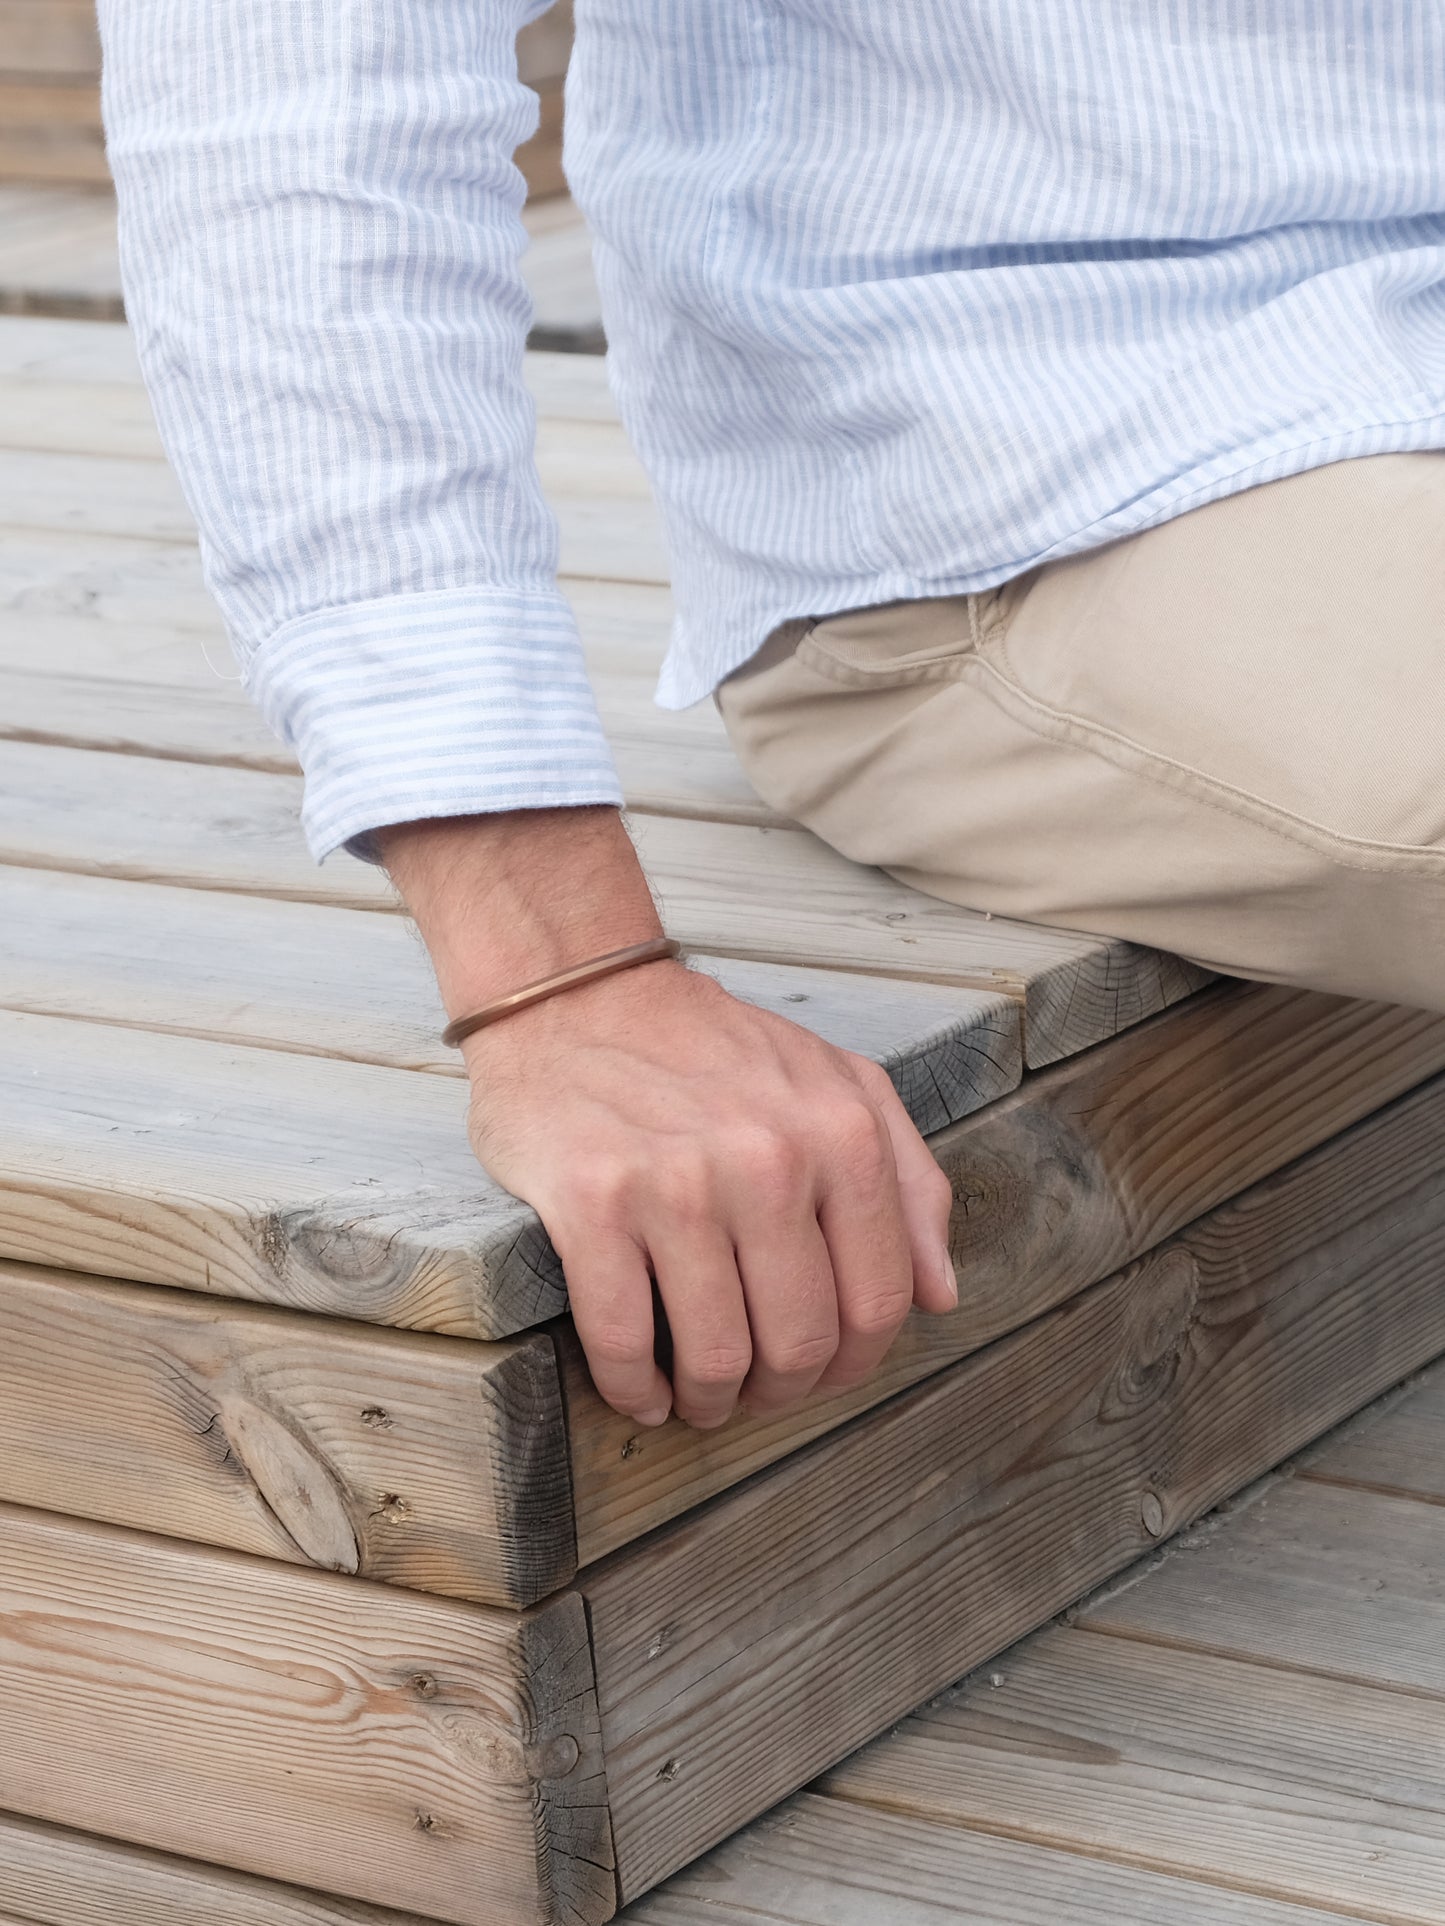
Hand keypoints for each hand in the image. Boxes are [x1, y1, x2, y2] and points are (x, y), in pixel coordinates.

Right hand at [379, 807, 956, 1428]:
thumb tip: (941, 1295)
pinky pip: (622, 1337)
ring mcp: (677, 1184)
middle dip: (780, 1391)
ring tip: (698, 1397)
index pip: (877, 1301)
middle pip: (800, 1341)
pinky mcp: (593, 1203)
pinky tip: (640, 1390)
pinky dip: (633, 1388)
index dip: (853, 1365)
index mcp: (841, 1135)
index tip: (820, 1375)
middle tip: (754, 1393)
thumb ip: (910, 1183)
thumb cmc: (711, 1049)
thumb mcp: (841, 1085)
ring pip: (716, 1355)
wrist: (577, 996)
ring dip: (710, 1401)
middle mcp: (768, 1161)